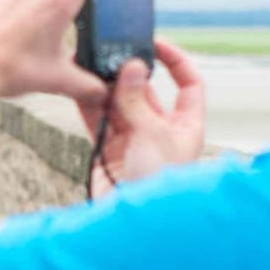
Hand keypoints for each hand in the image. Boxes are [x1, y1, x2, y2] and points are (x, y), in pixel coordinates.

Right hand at [78, 38, 206, 195]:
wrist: (129, 224)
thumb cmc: (155, 185)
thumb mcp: (151, 135)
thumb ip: (136, 99)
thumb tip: (132, 66)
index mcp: (186, 126)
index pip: (189, 85)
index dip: (176, 62)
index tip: (156, 44)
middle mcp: (161, 131)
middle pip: (145, 92)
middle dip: (128, 75)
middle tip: (112, 57)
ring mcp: (134, 140)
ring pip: (119, 103)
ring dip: (106, 88)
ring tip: (92, 69)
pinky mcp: (109, 149)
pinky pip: (98, 120)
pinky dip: (90, 104)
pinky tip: (81, 88)